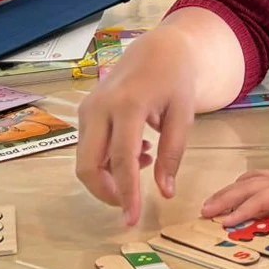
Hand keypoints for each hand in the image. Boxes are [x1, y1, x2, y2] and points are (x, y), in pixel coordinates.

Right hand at [75, 29, 198, 226]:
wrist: (157, 49)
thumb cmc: (174, 80)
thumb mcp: (183, 114)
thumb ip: (173, 153)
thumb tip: (166, 193)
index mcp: (128, 105)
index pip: (121, 160)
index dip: (126, 194)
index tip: (132, 219)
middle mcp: (99, 107)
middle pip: (88, 165)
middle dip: (106, 193)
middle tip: (132, 204)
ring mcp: (87, 109)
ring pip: (85, 160)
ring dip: (110, 175)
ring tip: (146, 160)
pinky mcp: (85, 112)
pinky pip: (88, 148)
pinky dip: (107, 161)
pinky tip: (136, 152)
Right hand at [201, 148, 268, 226]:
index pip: (260, 200)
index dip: (241, 211)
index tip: (222, 223)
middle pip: (247, 188)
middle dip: (225, 199)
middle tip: (203, 212)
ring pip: (250, 181)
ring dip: (230, 190)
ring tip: (212, 201)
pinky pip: (259, 178)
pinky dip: (244, 182)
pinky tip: (241, 185)